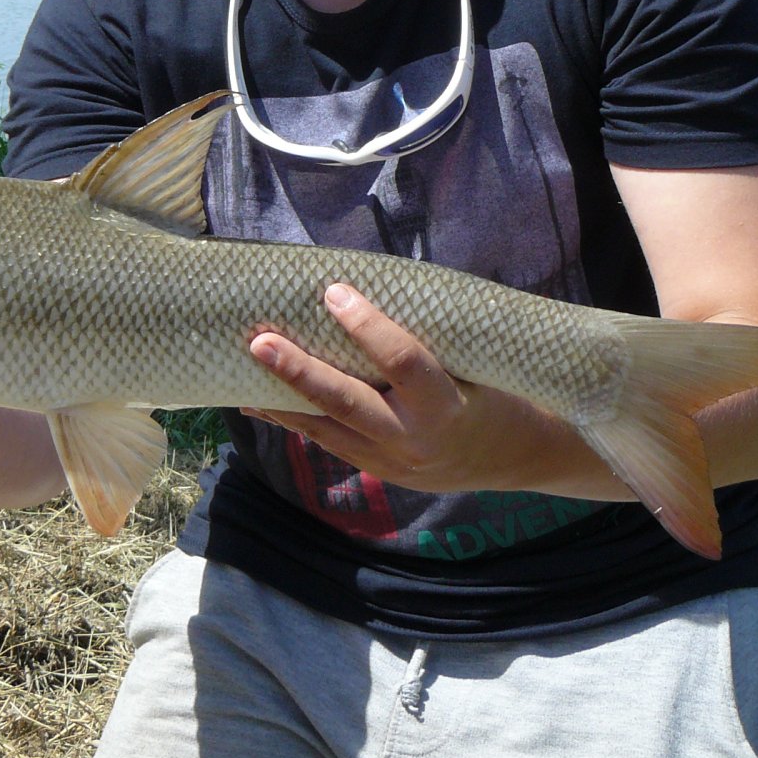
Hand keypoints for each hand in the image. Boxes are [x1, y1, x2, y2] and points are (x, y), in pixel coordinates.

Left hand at [245, 283, 536, 492]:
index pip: (404, 361)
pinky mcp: (375, 470)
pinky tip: (257, 398)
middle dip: (299, 371)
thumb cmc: (499, 392)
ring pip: (324, 427)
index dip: (368, 325)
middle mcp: (413, 439)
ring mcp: (390, 461)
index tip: (335, 291)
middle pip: (347, 402)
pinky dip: (291, 417)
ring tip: (241, 368)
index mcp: (447, 407)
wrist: (516, 458)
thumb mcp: (479, 363)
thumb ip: (429, 336)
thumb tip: (367, 287)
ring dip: (280, 396)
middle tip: (259, 341)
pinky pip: (325, 440)